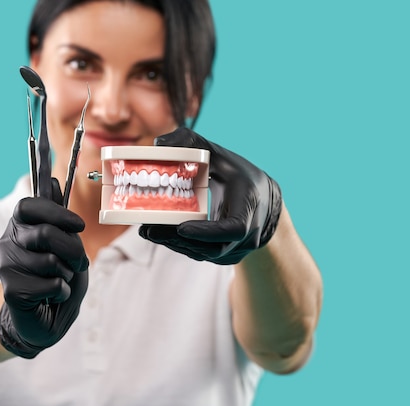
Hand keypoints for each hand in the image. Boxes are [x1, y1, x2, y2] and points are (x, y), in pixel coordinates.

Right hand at [0, 179, 88, 357]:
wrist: (43, 321)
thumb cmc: (58, 279)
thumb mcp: (67, 247)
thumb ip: (60, 220)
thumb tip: (53, 181)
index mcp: (21, 227)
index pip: (28, 206)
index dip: (55, 212)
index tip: (78, 226)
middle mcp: (8, 242)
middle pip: (45, 233)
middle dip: (72, 250)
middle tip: (79, 263)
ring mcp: (6, 266)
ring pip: (50, 261)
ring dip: (67, 274)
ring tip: (60, 281)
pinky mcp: (11, 289)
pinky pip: (50, 284)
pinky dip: (61, 291)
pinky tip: (51, 297)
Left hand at [139, 127, 281, 264]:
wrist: (264, 199)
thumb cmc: (238, 174)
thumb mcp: (219, 153)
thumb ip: (190, 142)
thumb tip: (159, 144)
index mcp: (250, 205)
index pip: (234, 228)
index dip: (207, 231)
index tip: (181, 227)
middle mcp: (249, 233)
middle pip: (214, 247)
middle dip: (179, 240)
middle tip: (149, 230)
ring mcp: (240, 248)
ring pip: (205, 254)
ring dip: (176, 245)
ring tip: (148, 233)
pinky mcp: (228, 256)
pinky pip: (204, 255)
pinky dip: (182, 247)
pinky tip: (162, 237)